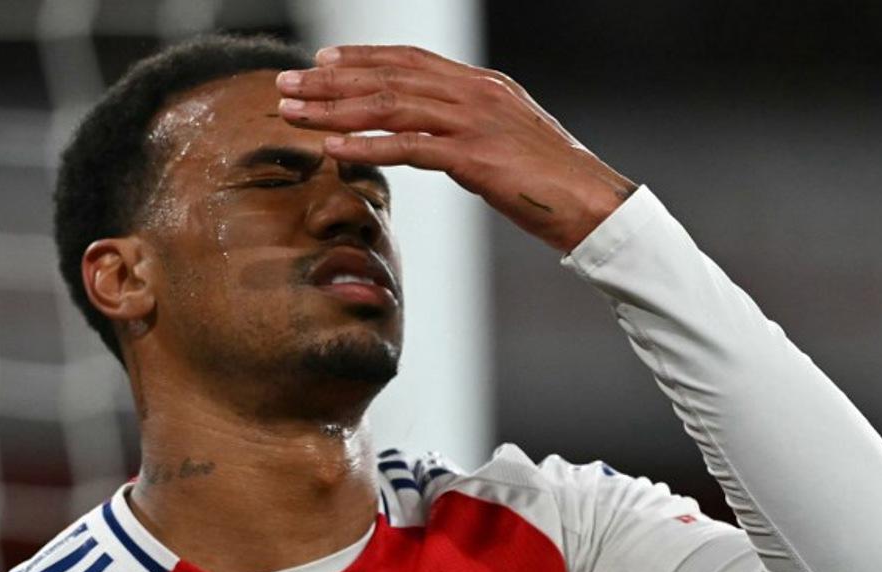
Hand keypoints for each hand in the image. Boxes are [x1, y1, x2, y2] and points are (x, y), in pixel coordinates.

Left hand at [276, 45, 636, 252]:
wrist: (592, 203)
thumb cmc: (551, 181)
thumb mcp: (508, 140)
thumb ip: (470, 128)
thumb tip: (436, 137)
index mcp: (482, 85)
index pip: (409, 60)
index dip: (361, 58)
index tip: (322, 62)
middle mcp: (475, 93)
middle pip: (389, 77)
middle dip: (332, 80)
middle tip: (288, 85)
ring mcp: (474, 122)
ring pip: (390, 106)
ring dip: (335, 109)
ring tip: (295, 113)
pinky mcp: (474, 157)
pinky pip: (408, 147)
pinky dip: (366, 146)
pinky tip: (333, 149)